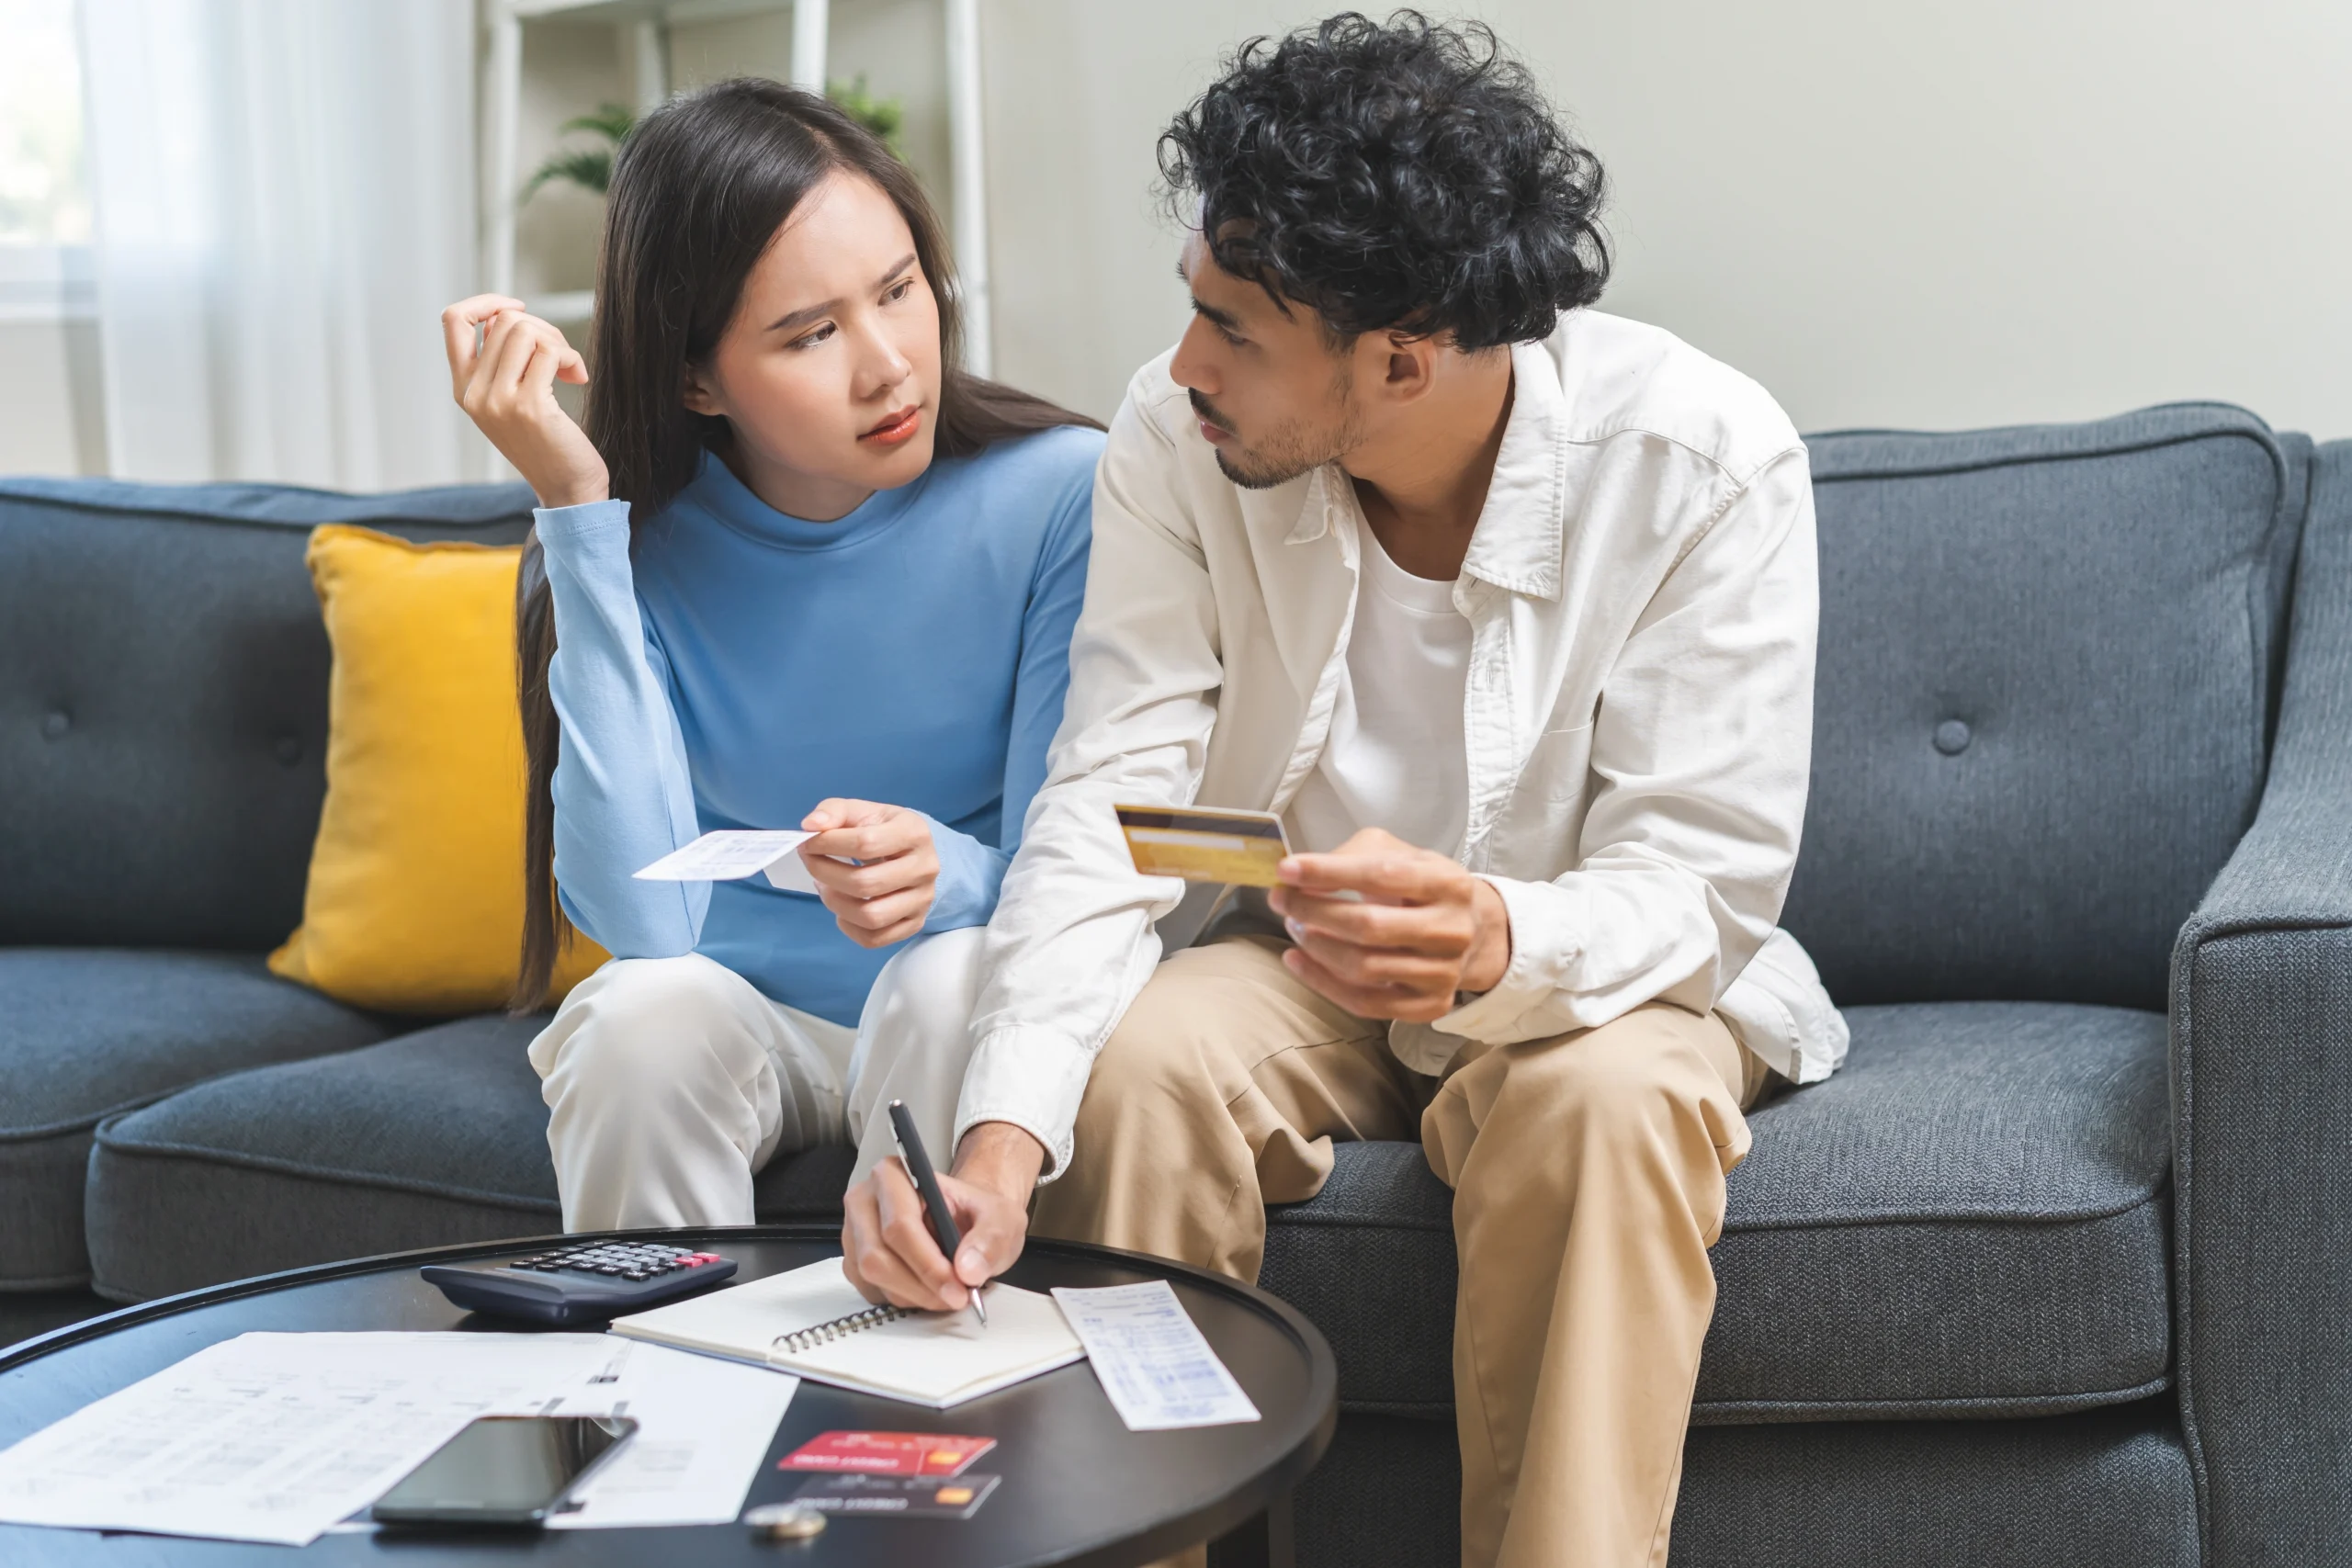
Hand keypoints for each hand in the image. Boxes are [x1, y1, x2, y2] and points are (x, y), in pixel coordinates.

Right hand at [440, 294, 608, 508]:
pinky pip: (549, 351)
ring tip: (567, 368)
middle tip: (560, 357)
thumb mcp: (509, 402)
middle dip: (541, 328)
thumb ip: (499, 362)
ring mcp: (498, 400)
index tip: (517, 308)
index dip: (486, 302)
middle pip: (503, 321)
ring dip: (557, 341)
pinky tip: (577, 377)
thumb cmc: (547, 444)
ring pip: (525, 330)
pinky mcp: (529, 406)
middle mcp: (474, 394)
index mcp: (464, 389)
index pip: (453, 321)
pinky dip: (570, 357)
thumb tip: (507, 317)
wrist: (568, 490)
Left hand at [798, 800, 940, 947]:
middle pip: (866, 883)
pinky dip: (848, 927)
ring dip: (835, 903)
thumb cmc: (882, 830)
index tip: (807, 843)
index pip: (865, 843)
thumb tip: (810, 826)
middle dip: (826, 874)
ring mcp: (922, 900)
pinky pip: (874, 939)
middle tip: (811, 864)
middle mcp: (925, 868)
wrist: (914, 853)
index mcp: (914, 833)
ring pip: (871, 917)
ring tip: (825, 886)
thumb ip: (834, 811)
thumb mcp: (861, 811)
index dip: (827, 844)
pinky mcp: (915, 923)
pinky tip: (841, 908)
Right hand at [841, 1122, 1043, 1310]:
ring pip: (872, 1278)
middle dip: (921, 1285)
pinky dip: (904, 1299)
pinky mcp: (854, 1261)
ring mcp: (854, 1233)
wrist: (965, 1220)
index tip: (959, 1285)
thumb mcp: (1001, 1217)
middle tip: (957, 1296)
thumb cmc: (975, 1212)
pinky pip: (872, 1292)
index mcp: (894, 1175)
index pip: (899, 1226)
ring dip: (914, 1295)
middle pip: (877, 1257)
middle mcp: (865, 1200)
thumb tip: (968, 1269)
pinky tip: (927, 1289)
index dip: (927, 1263)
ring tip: (947, 1290)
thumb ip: (991, 1239)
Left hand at [1267, 827, 1512, 1021]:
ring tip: (1294, 926)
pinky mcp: (1430, 1005)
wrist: (1468, 930)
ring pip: (1364, 968)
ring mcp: (1444, 973)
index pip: (1381, 875)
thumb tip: (1300, 875)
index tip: (1286, 870)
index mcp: (1448, 884)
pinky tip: (1297, 960)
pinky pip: (1366, 1003)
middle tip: (1281, 900)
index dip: (1329, 872)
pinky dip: (1322, 983)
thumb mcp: (1396, 854)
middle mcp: (1453, 931)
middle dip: (1313, 912)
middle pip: (1369, 926)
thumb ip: (1352, 856)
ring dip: (1315, 947)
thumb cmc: (1419, 887)